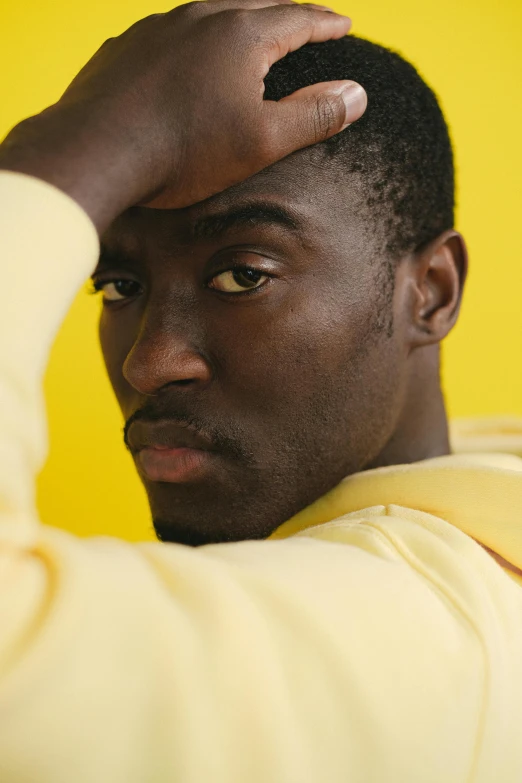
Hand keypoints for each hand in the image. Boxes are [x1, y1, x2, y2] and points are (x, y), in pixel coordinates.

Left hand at [0, 0, 366, 231]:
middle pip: (255, 5)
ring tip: (247, 33)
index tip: (344, 25)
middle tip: (302, 21)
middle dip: (284, 13)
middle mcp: (200, 17)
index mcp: (241, 36)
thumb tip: (356, 94)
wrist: (99, 150)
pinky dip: (191, 41)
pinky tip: (187, 57)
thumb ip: (313, 116)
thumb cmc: (183, 151)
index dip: (325, 24)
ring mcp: (157, 28)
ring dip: (235, 21)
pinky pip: (169, 34)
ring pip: (208, 14)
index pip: (298, 19)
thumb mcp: (262, 142)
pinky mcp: (125, 47)